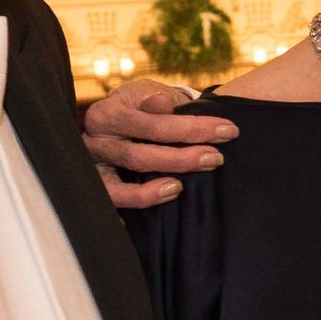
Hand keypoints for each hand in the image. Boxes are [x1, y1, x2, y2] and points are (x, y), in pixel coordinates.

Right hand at [80, 78, 234, 208]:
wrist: (120, 116)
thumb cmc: (139, 106)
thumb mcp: (146, 93)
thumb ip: (155, 99)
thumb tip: (163, 102)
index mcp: (110, 113)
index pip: (153, 124)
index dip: (193, 128)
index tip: (228, 131)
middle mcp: (95, 141)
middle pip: (138, 157)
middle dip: (181, 160)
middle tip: (215, 159)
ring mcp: (92, 169)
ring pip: (118, 188)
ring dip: (150, 193)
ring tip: (178, 189)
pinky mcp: (96, 190)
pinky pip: (106, 207)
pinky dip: (118, 218)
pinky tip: (133, 226)